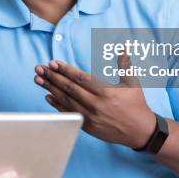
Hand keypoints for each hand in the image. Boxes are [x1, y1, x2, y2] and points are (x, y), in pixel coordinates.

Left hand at [34, 54, 155, 148]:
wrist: (140, 131)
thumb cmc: (136, 104)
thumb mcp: (132, 82)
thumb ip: (124, 64)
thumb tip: (124, 46)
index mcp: (105, 91)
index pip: (80, 78)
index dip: (65, 70)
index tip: (53, 63)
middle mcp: (96, 104)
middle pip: (69, 88)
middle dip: (52, 77)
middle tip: (39, 68)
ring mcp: (90, 117)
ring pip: (65, 100)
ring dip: (50, 89)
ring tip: (38, 79)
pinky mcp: (87, 127)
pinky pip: (68, 114)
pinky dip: (57, 105)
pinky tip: (48, 96)